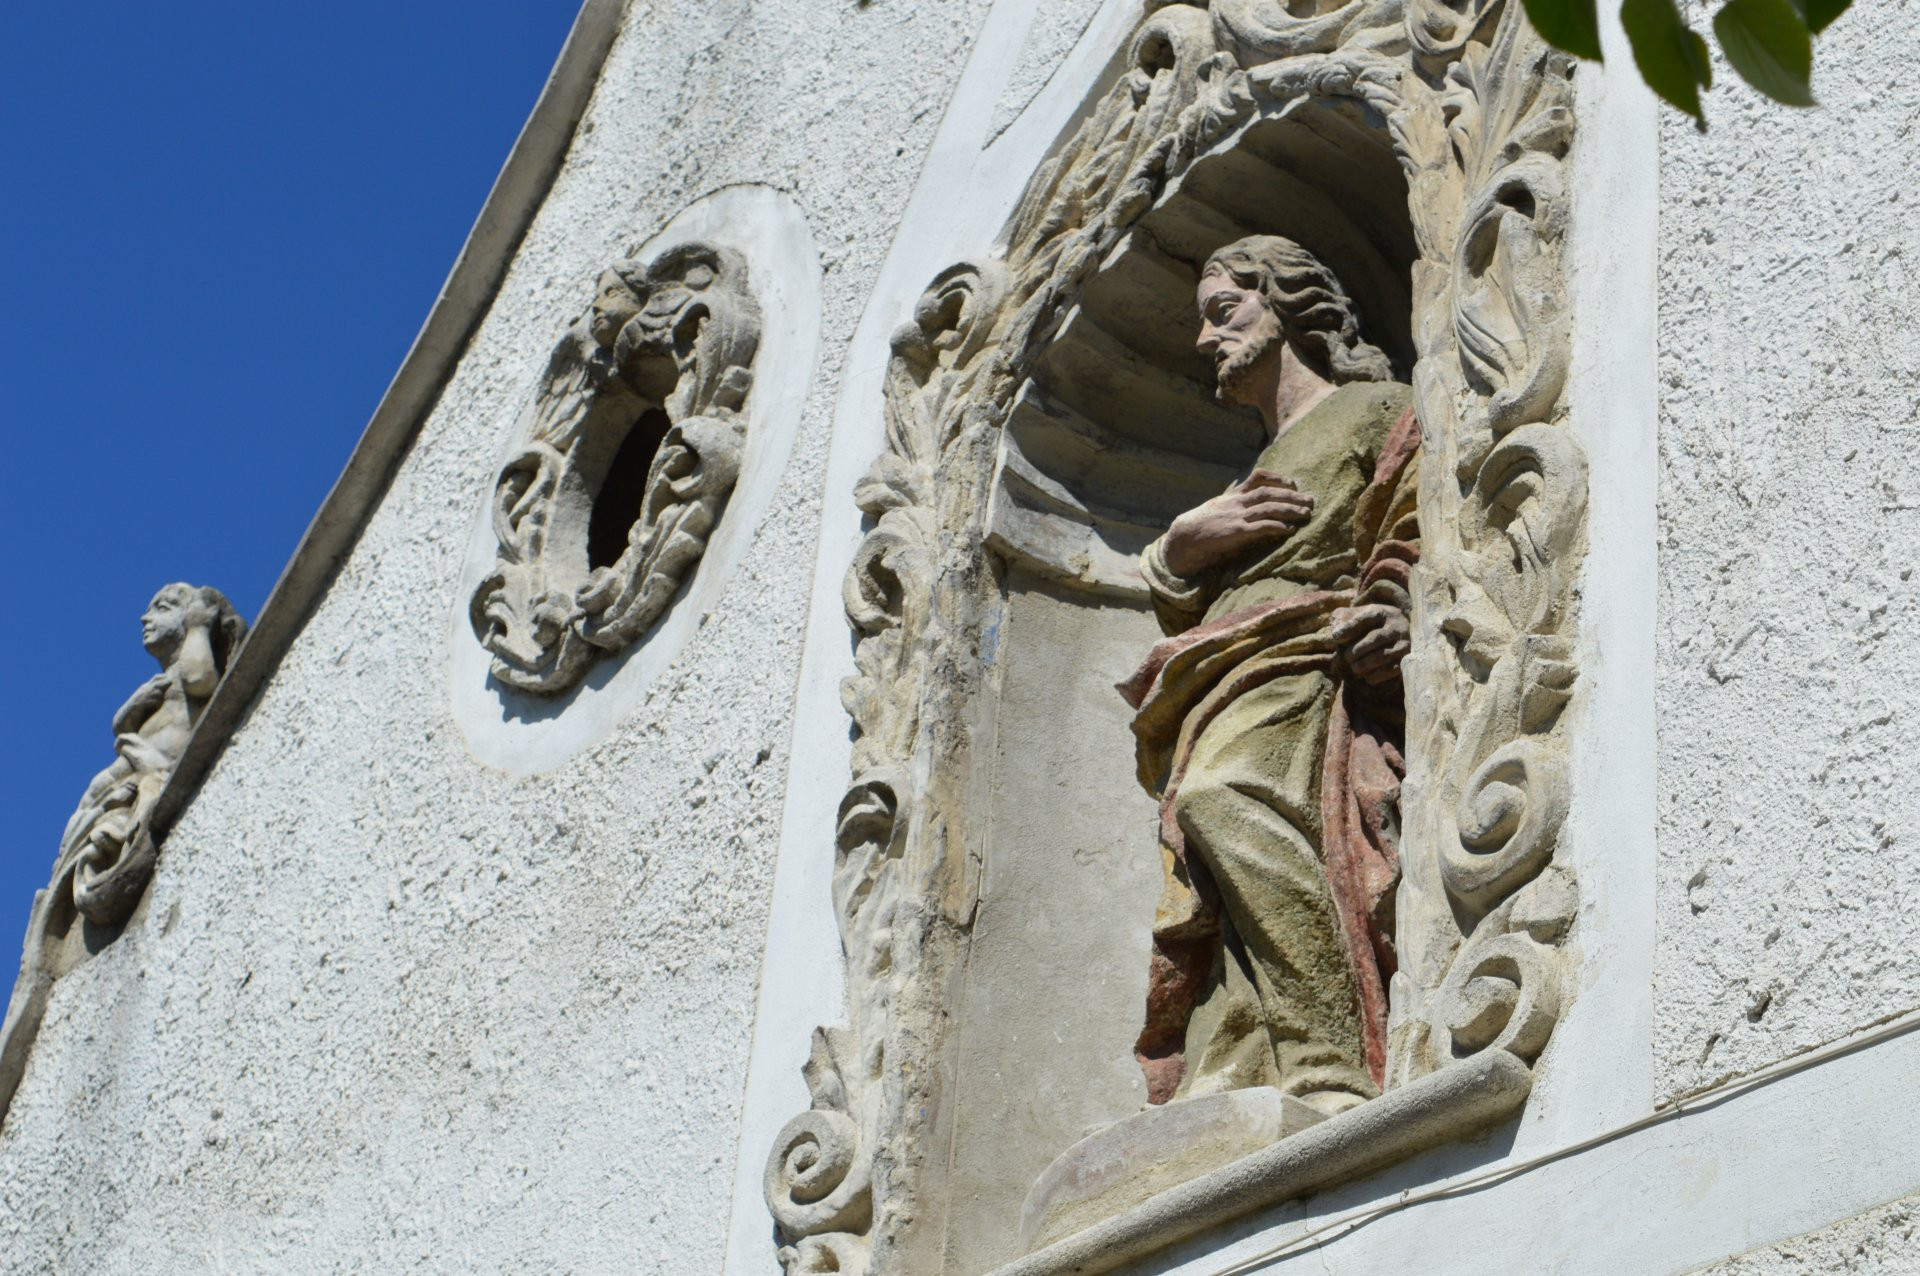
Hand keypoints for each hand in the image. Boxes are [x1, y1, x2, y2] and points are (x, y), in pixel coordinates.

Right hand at [1161, 470, 1313, 576]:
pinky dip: (1277, 527)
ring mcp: (1236, 517)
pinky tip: (1289, 530)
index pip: (1257, 478)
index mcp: (1232, 496)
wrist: (1183, 537)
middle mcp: (1236, 503)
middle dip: (1292, 496)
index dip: (1277, 478)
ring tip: (1306, 514)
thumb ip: (1233, 506)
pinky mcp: (1235, 533)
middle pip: (1269, 493)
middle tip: (1311, 500)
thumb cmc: (1200, 526)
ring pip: (1268, 508)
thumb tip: (1249, 508)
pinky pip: (1260, 527)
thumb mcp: (1216, 509)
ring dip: (1290, 510)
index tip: (1293, 483)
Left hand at [1332, 603, 1409, 685]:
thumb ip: (1343, 618)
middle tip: (1347, 657)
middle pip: (1375, 638)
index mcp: (1382, 613)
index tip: (1335, 637)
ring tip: (1354, 667)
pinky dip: (1378, 675)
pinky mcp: (1407, 659)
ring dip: (1366, 663)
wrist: (1401, 631)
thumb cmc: (1372, 624)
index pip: (1365, 618)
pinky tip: (1367, 677)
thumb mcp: (1359, 614)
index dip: (1350, 628)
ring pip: (1384, 655)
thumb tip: (1335, 633)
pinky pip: (1392, 669)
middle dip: (1358, 649)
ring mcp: (1404, 643)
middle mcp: (1396, 626)